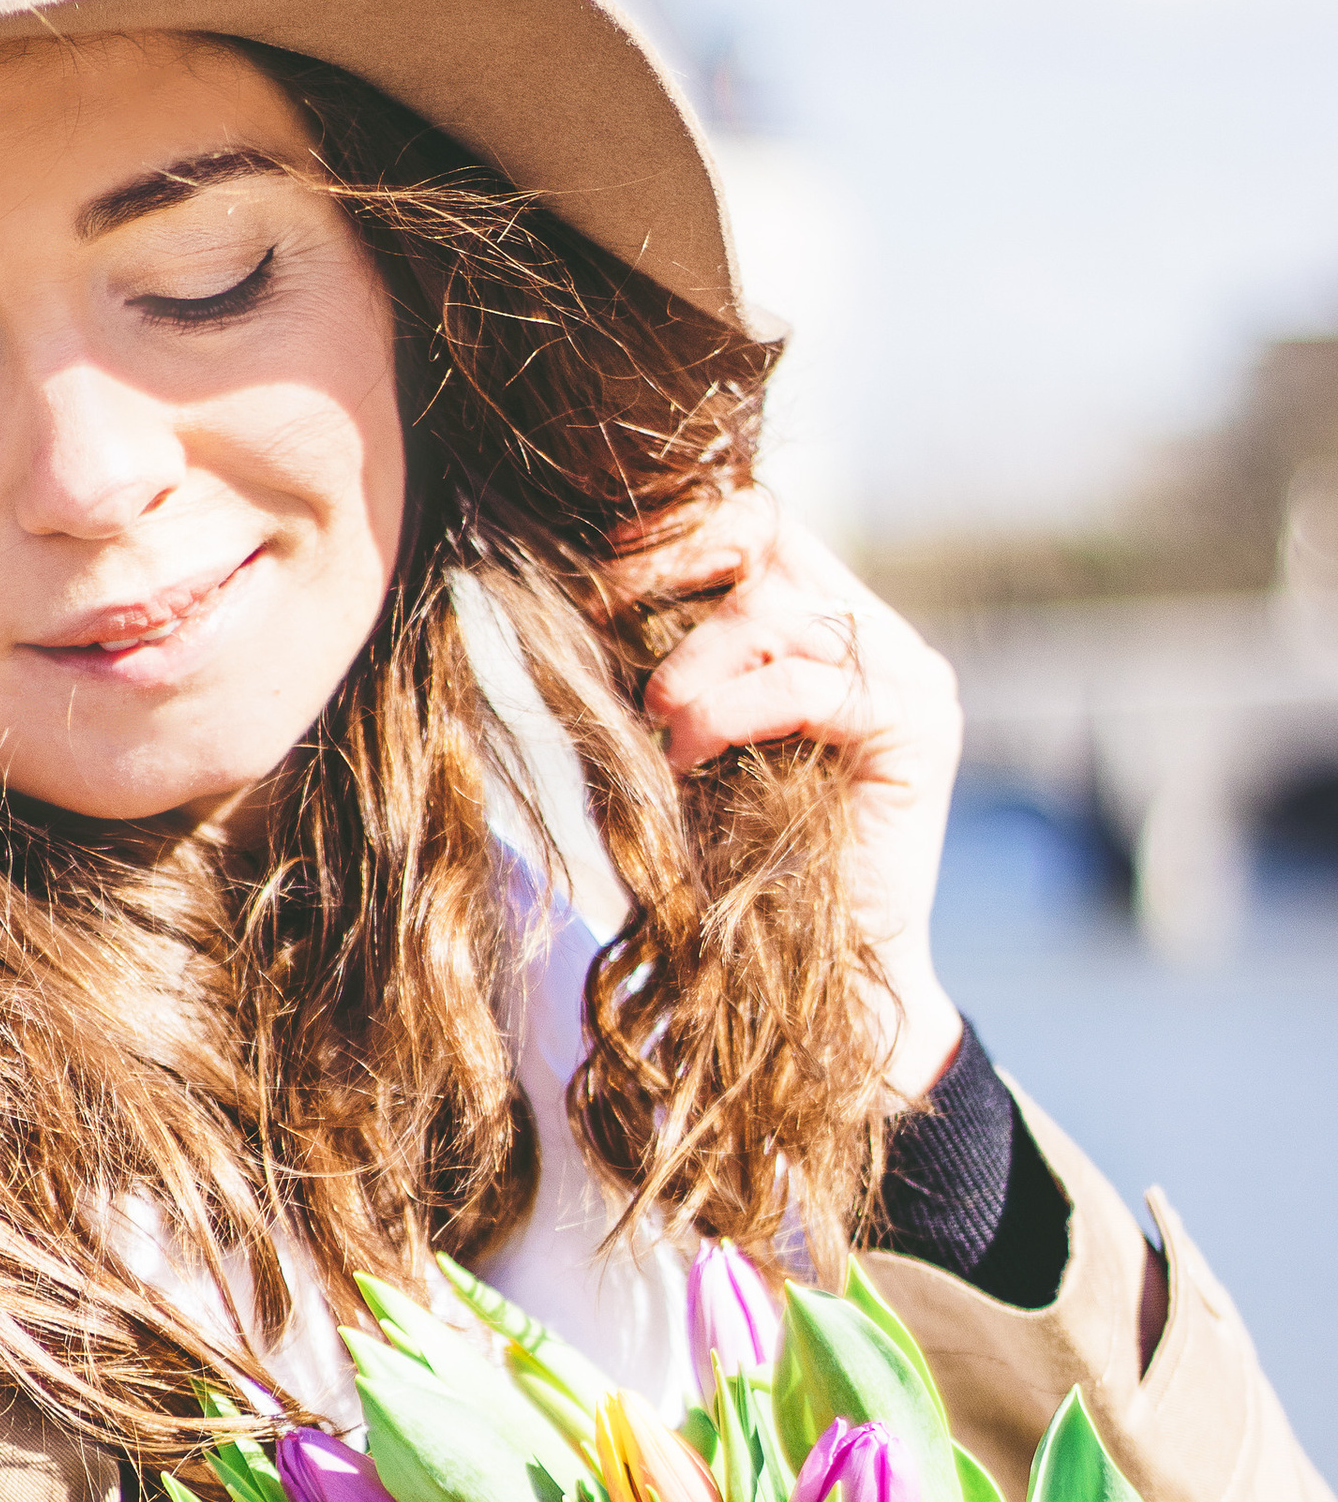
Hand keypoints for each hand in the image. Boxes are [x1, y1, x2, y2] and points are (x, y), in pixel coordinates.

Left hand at [598, 490, 965, 1106]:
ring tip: (658, 728)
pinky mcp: (917, 726)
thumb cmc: (735, 868)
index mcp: (829, 630)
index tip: (598, 581)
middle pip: (770, 541)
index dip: (674, 534)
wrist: (812, 976)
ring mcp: (908, 678)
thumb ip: (667, 666)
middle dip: (673, 572)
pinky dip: (736, 709)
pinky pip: (815, 681)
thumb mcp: (684, 745)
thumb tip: (584, 589)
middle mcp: (879, 639)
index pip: (757, 526)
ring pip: (782, 611)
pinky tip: (690, 754)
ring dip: (695, 665)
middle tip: (605, 622)